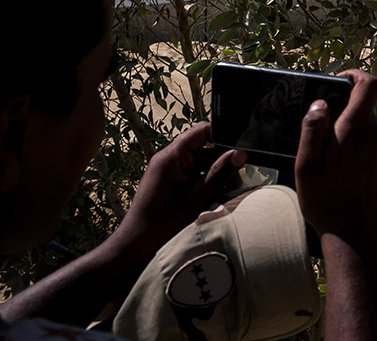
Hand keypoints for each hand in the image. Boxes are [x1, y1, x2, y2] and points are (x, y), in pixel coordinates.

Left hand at [107, 122, 245, 268]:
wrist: (136, 245)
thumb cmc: (161, 225)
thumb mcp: (195, 200)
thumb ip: (218, 174)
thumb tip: (240, 153)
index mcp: (171, 158)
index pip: (201, 131)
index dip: (222, 137)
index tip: (238, 152)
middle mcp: (169, 159)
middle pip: (206, 148)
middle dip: (223, 163)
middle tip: (234, 183)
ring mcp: (169, 169)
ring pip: (203, 162)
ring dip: (216, 176)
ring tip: (225, 194)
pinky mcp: (171, 180)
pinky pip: (195, 173)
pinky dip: (207, 183)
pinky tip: (214, 198)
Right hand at [295, 70, 376, 251]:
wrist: (355, 237)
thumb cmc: (326, 203)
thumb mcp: (306, 167)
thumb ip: (312, 130)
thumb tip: (320, 104)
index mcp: (355, 132)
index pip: (369, 85)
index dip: (354, 75)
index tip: (337, 80)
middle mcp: (375, 137)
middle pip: (365, 106)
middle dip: (343, 108)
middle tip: (321, 127)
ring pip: (367, 126)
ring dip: (349, 130)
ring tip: (328, 154)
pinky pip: (372, 143)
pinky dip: (357, 145)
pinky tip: (341, 168)